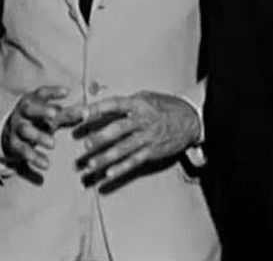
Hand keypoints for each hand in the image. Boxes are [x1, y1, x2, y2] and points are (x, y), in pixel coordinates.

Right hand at [0, 86, 81, 173]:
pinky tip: (46, 164)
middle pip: (29, 109)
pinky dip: (34, 157)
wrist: (10, 134)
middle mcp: (23, 113)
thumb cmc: (37, 120)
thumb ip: (68, 114)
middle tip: (54, 114)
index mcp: (32, 101)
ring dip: (38, 136)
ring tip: (52, 144)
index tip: (66, 92)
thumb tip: (92, 110)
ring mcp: (17, 128)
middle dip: (41, 111)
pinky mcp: (14, 145)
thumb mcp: (50, 115)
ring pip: (25, 130)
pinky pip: (23, 150)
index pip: (41, 94)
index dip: (52, 92)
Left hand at [74, 91, 200, 185]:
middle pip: (118, 129)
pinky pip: (134, 161)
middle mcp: (142, 121)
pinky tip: (109, 174)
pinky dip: (121, 169)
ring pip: (124, 149)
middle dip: (101, 137)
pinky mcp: (151, 152)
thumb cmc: (164, 107)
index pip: (114, 104)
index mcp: (138, 104)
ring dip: (106, 157)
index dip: (97, 108)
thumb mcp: (145, 98)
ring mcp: (147, 138)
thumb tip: (99, 107)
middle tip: (86, 144)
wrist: (191, 120)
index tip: (82, 114)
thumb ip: (124, 103)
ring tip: (91, 164)